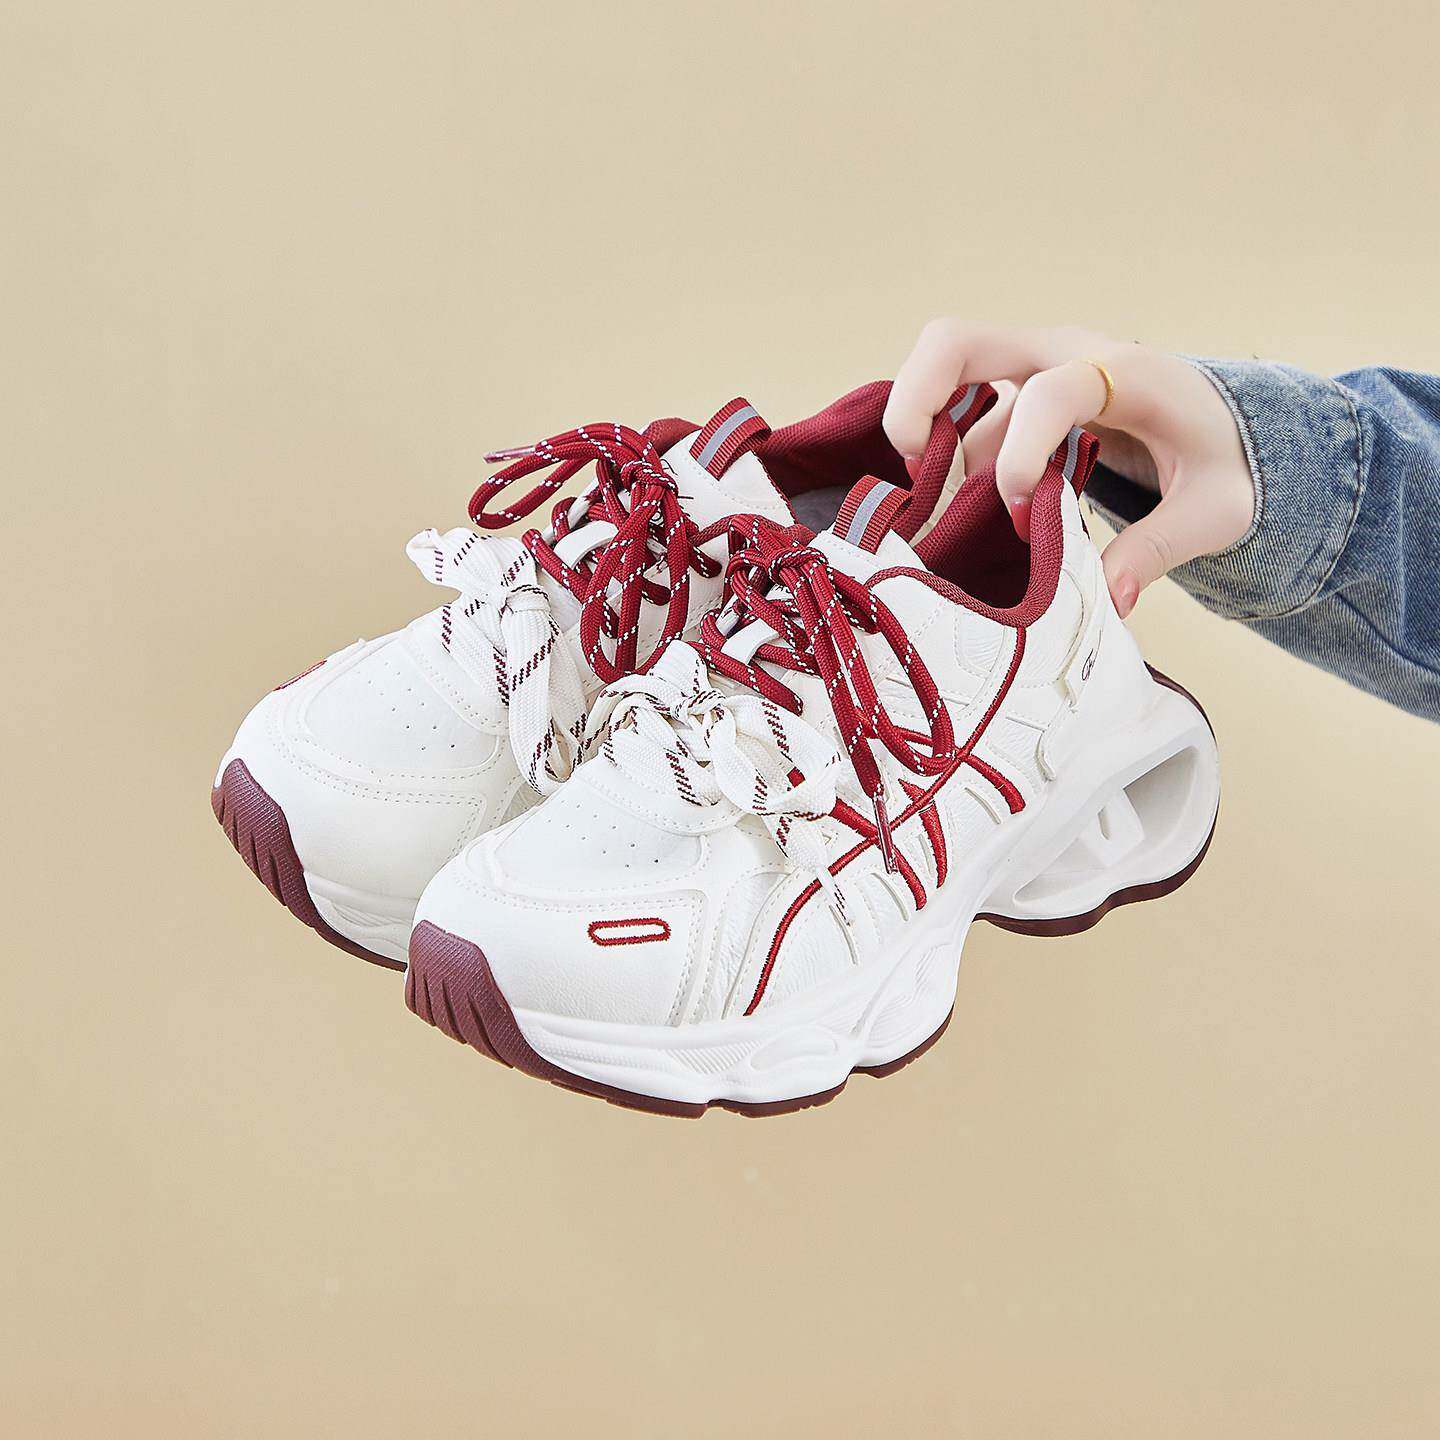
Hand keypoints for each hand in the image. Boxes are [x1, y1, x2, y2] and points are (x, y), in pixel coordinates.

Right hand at [882, 322, 1255, 616]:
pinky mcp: (1014, 388)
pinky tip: (949, 496)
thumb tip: (1108, 600)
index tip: (1027, 518)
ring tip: (955, 515)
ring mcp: (1031, 364)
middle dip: (913, 403)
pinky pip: (955, 402)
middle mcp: (1064, 351)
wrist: (1225, 420)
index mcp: (1123, 372)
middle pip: (955, 342)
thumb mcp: (1214, 511)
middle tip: (914, 475)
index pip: (1050, 394)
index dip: (1022, 460)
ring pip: (945, 378)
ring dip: (934, 447)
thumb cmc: (1221, 460)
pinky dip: (936, 443)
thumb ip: (1159, 549)